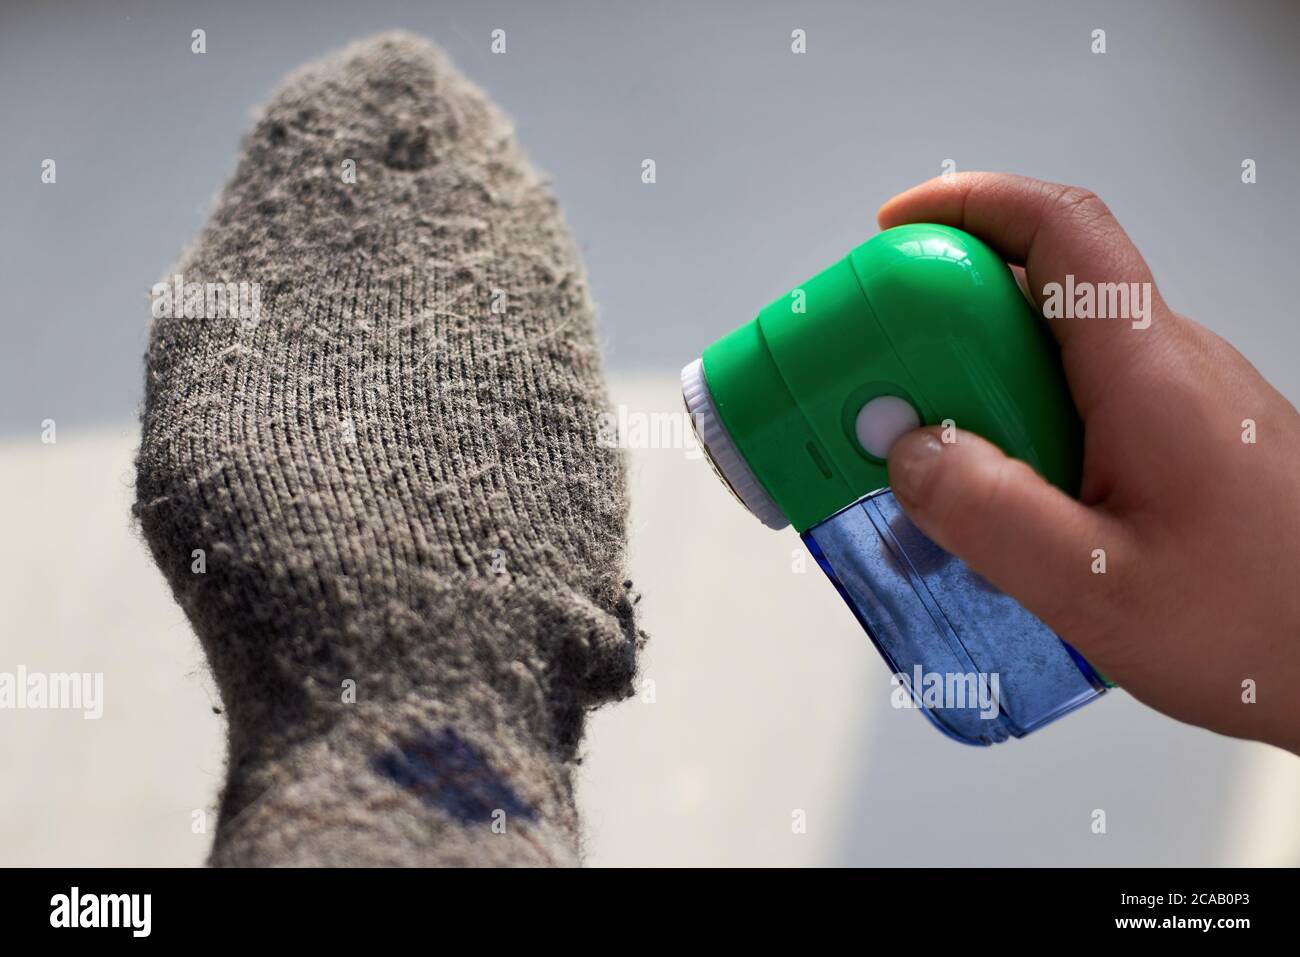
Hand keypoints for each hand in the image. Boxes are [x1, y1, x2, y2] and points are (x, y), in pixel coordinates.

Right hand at [880, 172, 1299, 753]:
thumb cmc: (1267, 624)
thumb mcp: (1095, 587)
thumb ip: (989, 515)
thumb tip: (908, 451)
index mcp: (1146, 371)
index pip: (1060, 228)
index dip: (970, 205)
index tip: (894, 232)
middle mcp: (1162, 365)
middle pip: (1031, 294)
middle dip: (940, 329)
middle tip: (883, 397)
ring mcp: (1171, 402)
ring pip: (1047, 357)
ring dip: (976, 395)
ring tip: (935, 478)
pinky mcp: (1172, 443)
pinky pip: (1073, 407)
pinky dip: (1016, 435)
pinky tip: (1000, 515)